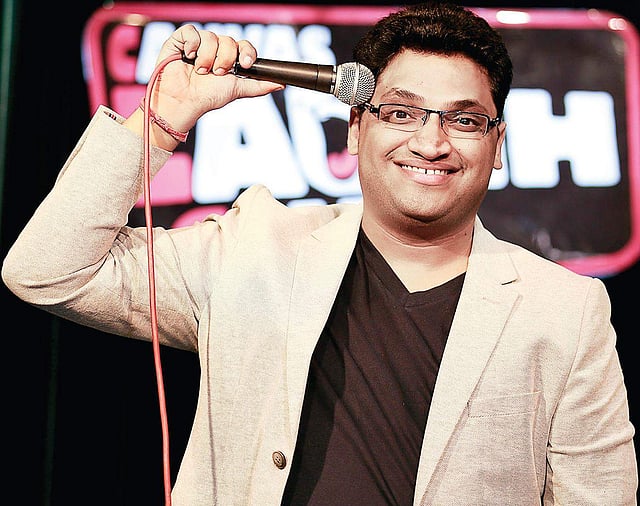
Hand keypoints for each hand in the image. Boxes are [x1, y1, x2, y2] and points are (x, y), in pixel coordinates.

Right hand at [125, 24, 283, 147]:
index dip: (246, 52)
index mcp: (229, 58)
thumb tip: (281, 84)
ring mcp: (198, 44)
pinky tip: (189, 58)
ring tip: (200, 71)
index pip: (244, 45)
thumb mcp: (237, 91)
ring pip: (212, 36)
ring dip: (208, 57)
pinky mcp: (180, 40)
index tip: (244, 65)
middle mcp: (215, 49)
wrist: (184, 102)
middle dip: (225, 60)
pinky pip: (191, 31)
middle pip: (229, 40)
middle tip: (216, 74)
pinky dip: (193, 44)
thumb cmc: (207, 98)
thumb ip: (259, 86)